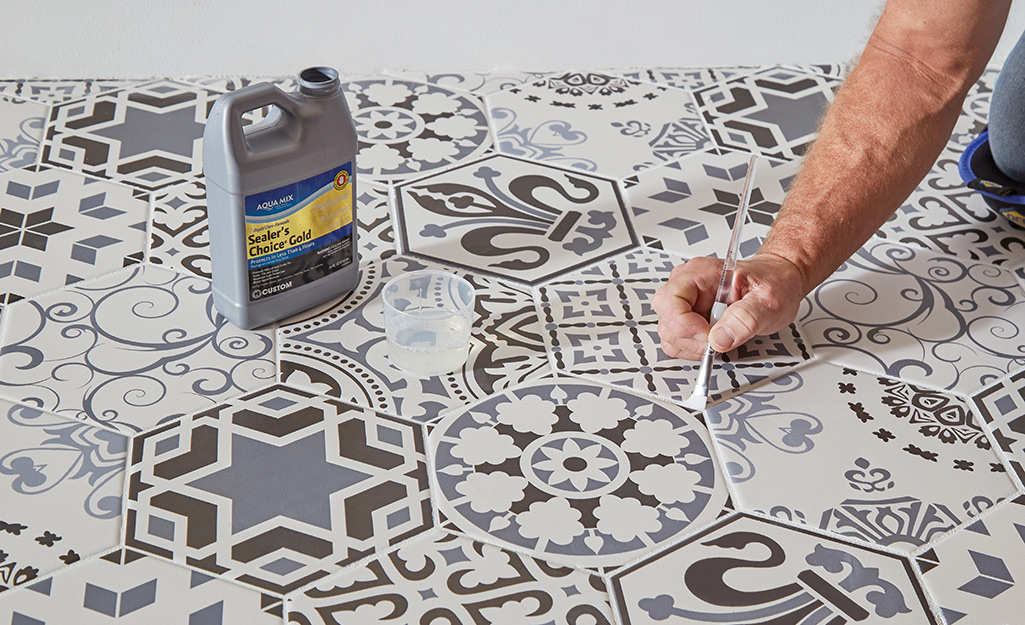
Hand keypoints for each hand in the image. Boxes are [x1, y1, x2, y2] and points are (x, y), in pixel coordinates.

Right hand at [652, 252, 807, 359]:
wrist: (778, 281)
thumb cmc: (773, 282)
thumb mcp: (768, 300)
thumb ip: (745, 318)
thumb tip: (720, 339)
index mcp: (701, 273)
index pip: (670, 299)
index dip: (685, 325)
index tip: (709, 336)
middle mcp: (688, 285)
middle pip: (666, 319)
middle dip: (691, 339)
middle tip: (720, 339)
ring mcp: (687, 301)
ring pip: (669, 333)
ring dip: (693, 346)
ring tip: (722, 338)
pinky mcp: (689, 317)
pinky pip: (678, 339)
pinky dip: (694, 348)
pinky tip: (715, 341)